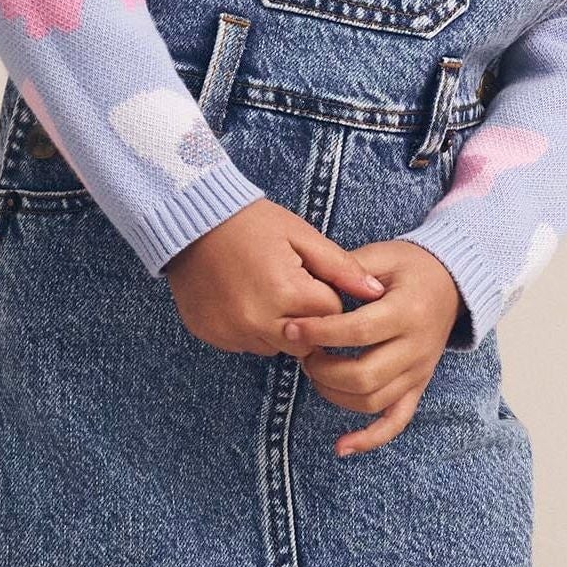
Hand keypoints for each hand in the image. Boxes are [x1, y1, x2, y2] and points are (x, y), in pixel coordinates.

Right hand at [164, 198, 387, 355]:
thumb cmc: (250, 223)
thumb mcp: (301, 236)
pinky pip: (245, 344)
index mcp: (285, 292)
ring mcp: (231, 331)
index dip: (325, 297)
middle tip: (291, 288)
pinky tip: (242, 299)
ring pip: (275, 347)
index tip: (311, 277)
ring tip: (265, 290)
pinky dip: (251, 329)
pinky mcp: (212, 335)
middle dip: (308, 321)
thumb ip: (341, 267)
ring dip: (280, 328)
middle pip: (307, 342)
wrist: (190, 220)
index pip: (330, 316)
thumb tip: (375, 293)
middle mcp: (257, 320)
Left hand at [279, 239, 461, 456]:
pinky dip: (369, 439)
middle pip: (364, 376)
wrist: (454, 283)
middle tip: (303, 353)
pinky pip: (395, 421)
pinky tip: (341, 447)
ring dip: (334, 394)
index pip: (357, 331)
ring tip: (315, 372)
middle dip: (323, 370)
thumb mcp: (382, 256)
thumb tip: (309, 287)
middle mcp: (416, 348)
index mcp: (407, 312)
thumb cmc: (411, 267)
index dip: (319, 332)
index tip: (291, 328)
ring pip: (372, 401)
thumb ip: (348, 269)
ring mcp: (419, 372)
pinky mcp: (418, 386)